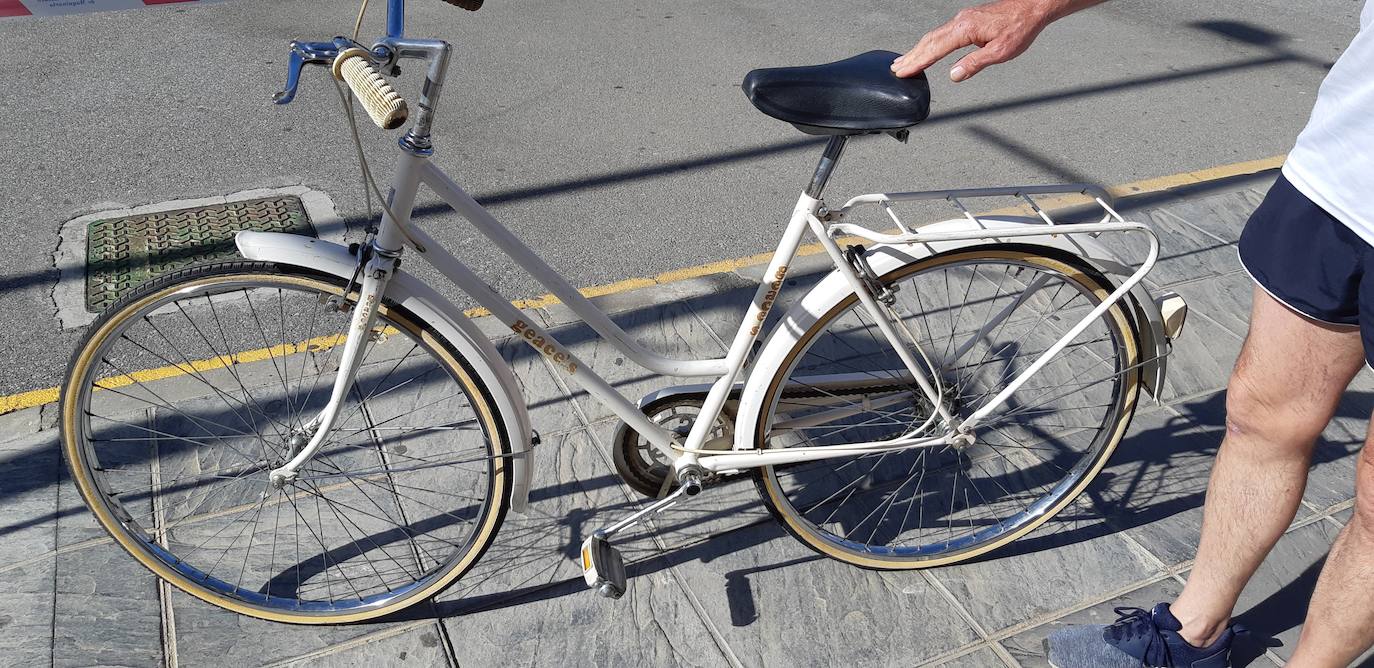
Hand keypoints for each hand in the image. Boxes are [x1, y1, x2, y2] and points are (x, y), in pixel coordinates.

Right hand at [891, 0, 1061, 81]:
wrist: (1031, 7)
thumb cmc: (1020, 27)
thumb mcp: (1000, 51)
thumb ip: (975, 64)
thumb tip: (954, 75)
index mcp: (966, 29)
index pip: (935, 48)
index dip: (918, 62)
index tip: (904, 71)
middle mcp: (960, 21)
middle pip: (929, 40)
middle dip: (912, 56)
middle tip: (896, 69)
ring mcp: (962, 19)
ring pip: (933, 35)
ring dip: (918, 49)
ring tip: (905, 61)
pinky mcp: (966, 19)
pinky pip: (941, 32)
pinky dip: (929, 42)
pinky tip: (926, 48)